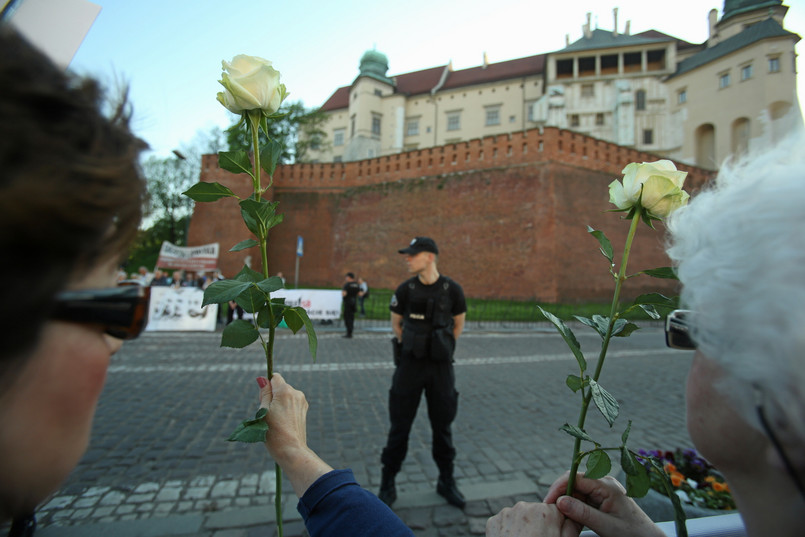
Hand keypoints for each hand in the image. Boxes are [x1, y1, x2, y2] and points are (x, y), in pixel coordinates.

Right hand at [256, 374, 332, 496]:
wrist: (291, 450)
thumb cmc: (273, 432)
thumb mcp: (263, 411)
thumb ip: (264, 393)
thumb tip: (262, 378)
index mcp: (285, 391)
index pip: (275, 377)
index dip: (267, 386)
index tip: (264, 399)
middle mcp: (296, 393)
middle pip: (280, 387)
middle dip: (272, 396)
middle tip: (268, 414)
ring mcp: (302, 402)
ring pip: (286, 396)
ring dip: (279, 403)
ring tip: (276, 420)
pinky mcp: (304, 410)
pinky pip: (291, 403)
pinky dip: (286, 409)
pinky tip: (283, 422)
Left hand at [486, 502, 578, 536]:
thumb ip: (572, 527)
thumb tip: (574, 514)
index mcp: (546, 512)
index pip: (556, 510)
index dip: (555, 524)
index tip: (552, 534)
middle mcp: (525, 507)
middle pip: (537, 512)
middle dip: (538, 524)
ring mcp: (507, 512)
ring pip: (520, 516)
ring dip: (523, 526)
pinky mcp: (494, 520)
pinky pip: (506, 522)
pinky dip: (509, 530)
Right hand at [543, 473, 663, 536]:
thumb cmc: (632, 533)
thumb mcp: (607, 526)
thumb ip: (583, 514)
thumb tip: (560, 501)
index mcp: (606, 485)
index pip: (575, 477)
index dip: (559, 487)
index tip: (548, 503)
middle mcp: (603, 483)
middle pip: (573, 482)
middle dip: (560, 495)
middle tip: (551, 511)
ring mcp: (601, 490)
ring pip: (576, 491)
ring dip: (566, 502)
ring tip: (560, 517)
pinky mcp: (600, 499)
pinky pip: (581, 499)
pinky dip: (573, 508)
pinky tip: (570, 518)